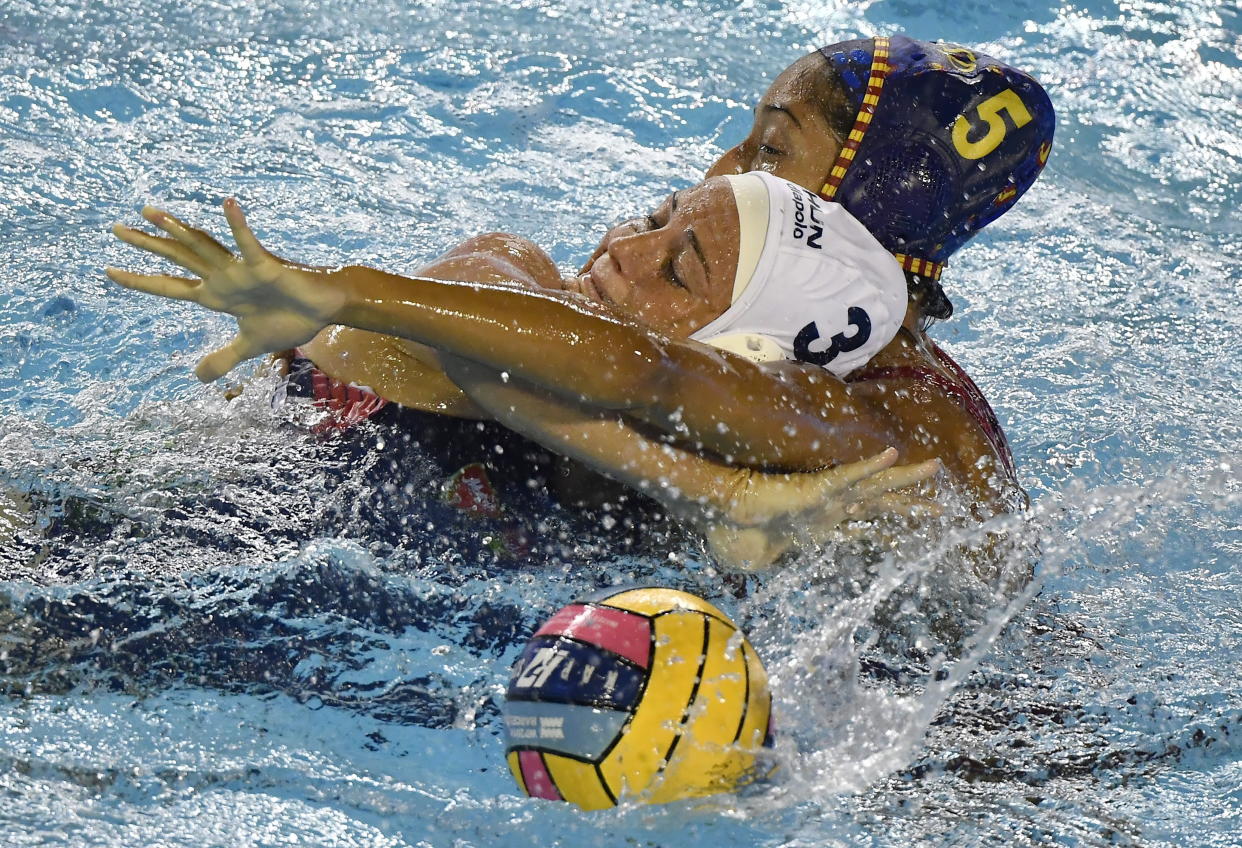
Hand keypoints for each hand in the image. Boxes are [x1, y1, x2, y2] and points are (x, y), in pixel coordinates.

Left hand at [107, 200, 344, 381]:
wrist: (322, 311)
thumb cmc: (289, 320)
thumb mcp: (249, 345)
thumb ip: (223, 358)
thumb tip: (198, 377)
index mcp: (216, 295)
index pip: (170, 287)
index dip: (141, 281)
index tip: (109, 272)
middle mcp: (222, 277)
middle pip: (177, 259)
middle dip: (146, 246)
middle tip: (114, 228)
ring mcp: (241, 269)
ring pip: (202, 246)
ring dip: (177, 230)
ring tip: (149, 212)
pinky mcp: (265, 265)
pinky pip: (248, 243)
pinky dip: (238, 226)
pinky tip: (227, 204)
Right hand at [693, 448, 942, 570]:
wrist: (718, 518)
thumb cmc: (733, 534)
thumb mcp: (762, 557)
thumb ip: (775, 560)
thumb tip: (767, 568)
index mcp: (820, 523)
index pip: (862, 524)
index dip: (888, 526)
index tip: (910, 529)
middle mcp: (830, 507)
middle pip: (879, 502)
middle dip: (910, 502)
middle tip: (941, 506)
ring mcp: (825, 495)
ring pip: (875, 485)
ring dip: (906, 478)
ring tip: (936, 468)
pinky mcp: (814, 488)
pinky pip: (847, 476)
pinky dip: (870, 467)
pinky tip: (892, 455)